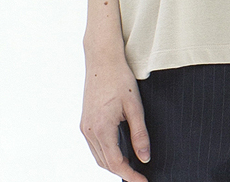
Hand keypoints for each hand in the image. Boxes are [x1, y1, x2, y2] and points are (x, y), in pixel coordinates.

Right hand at [80, 51, 151, 180]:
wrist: (103, 59)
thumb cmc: (120, 78)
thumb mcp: (135, 106)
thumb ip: (139, 134)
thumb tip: (145, 158)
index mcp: (101, 128)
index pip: (115, 163)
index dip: (130, 175)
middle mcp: (89, 131)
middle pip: (105, 163)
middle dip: (122, 172)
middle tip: (140, 176)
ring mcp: (85, 126)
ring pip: (98, 156)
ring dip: (113, 165)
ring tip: (132, 167)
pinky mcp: (85, 121)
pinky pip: (94, 146)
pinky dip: (106, 154)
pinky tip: (118, 151)